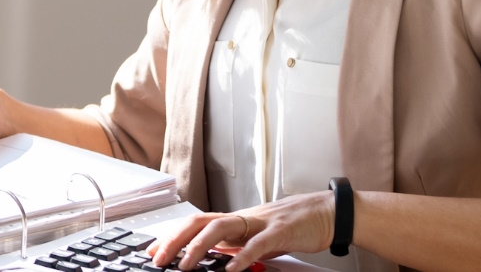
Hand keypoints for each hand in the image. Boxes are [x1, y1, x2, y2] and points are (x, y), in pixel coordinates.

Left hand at [149, 191, 334, 271]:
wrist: (328, 212)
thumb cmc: (294, 224)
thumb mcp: (258, 236)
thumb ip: (236, 244)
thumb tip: (213, 255)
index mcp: (237, 220)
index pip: (196, 223)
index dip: (172, 235)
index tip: (152, 250)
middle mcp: (244, 217)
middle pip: (201, 222)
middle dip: (175, 240)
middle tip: (158, 259)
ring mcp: (262, 221)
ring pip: (222, 228)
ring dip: (199, 247)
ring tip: (185, 265)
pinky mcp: (282, 230)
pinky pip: (259, 242)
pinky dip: (243, 255)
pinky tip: (231, 268)